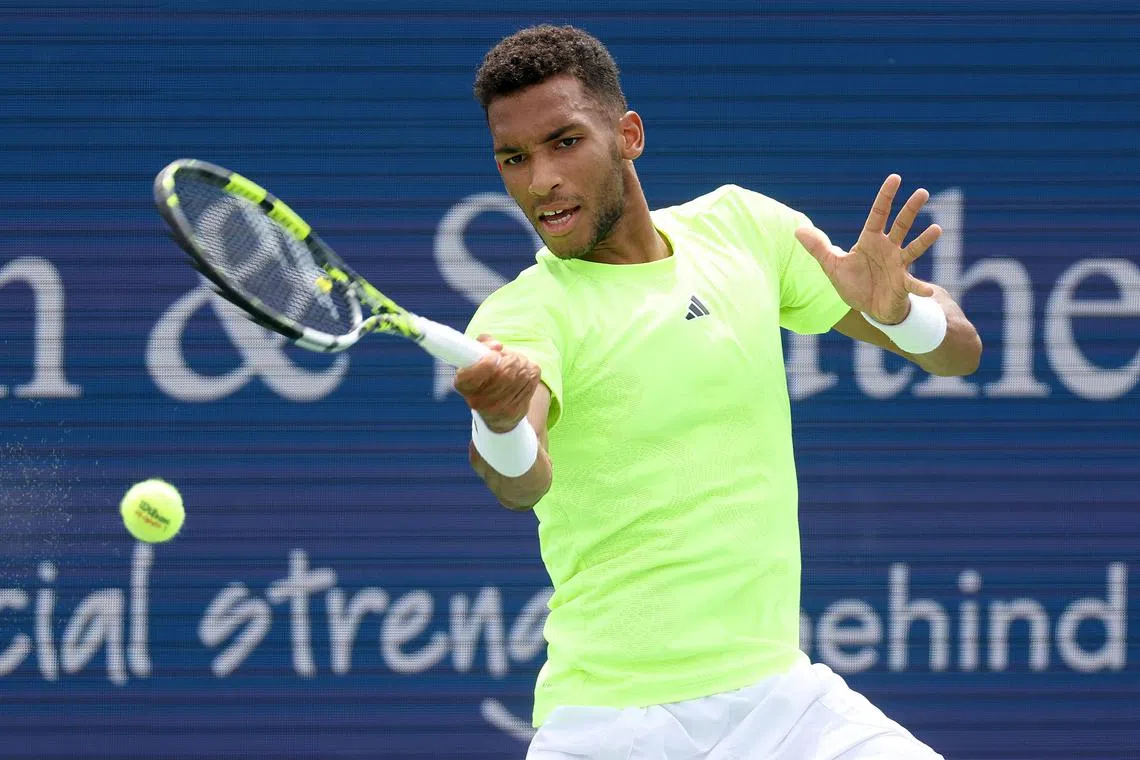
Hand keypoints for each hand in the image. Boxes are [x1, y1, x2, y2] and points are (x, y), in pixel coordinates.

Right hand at [453, 334, 541, 432]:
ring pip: (521, 374)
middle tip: (509, 355)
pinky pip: (532, 379)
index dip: (487, 362)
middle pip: (505, 373)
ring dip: (522, 362)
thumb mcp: (475, 360)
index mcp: (464, 385)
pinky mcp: (517, 410)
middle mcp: (479, 401)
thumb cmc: (484, 377)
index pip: (474, 374)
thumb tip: (497, 346)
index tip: (494, 355)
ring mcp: (499, 408)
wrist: (497, 412)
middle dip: (511, 358)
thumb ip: (481, 345)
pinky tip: (524, 372)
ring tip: (517, 362)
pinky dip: (530, 370)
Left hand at [794, 174, 940, 323]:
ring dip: (924, 240)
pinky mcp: (903, 285)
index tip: (895, 178)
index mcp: (870, 241)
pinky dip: (921, 288)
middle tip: (922, 192)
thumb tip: (798, 230)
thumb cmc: (854, 283)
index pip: (878, 214)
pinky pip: (913, 285)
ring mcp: (898, 265)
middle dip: (910, 210)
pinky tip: (928, 292)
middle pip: (901, 225)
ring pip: (913, 249)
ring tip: (936, 229)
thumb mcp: (832, 266)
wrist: (869, 308)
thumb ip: (818, 248)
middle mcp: (888, 249)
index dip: (885, 197)